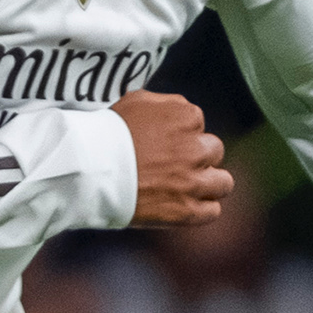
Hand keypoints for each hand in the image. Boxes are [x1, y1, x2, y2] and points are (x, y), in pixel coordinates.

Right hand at [115, 89, 233, 227]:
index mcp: (187, 117)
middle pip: (214, 151)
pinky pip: (213, 211)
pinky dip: (202, 209)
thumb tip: (179, 110)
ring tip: (187, 188)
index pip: (197, 123)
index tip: (163, 142)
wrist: (89, 170)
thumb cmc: (107, 133)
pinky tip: (185, 206)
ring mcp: (194, 181)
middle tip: (174, 165)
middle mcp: (196, 148)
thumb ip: (165, 103)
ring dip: (209, 184)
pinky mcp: (187, 210)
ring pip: (223, 183)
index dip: (181, 134)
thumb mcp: (136, 101)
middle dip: (198, 157)